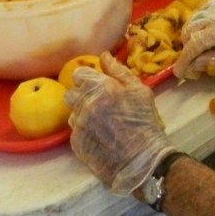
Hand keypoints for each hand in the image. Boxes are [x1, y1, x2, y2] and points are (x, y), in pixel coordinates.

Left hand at [65, 52, 175, 194]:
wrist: (141, 159)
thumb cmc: (144, 121)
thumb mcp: (140, 91)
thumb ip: (119, 71)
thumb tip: (104, 56)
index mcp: (101, 87)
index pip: (79, 73)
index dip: (88, 77)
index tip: (98, 84)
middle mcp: (85, 104)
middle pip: (70, 92)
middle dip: (82, 94)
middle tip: (99, 102)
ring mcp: (78, 124)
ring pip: (72, 111)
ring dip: (82, 112)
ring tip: (102, 121)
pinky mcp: (75, 142)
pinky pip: (75, 130)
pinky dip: (85, 130)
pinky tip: (101, 135)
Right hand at [173, 0, 214, 79]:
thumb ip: (213, 62)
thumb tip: (191, 66)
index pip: (197, 42)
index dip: (185, 59)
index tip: (180, 72)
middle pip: (190, 31)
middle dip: (188, 51)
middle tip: (194, 66)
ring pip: (191, 22)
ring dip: (190, 39)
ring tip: (200, 52)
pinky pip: (196, 15)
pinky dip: (195, 26)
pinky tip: (204, 36)